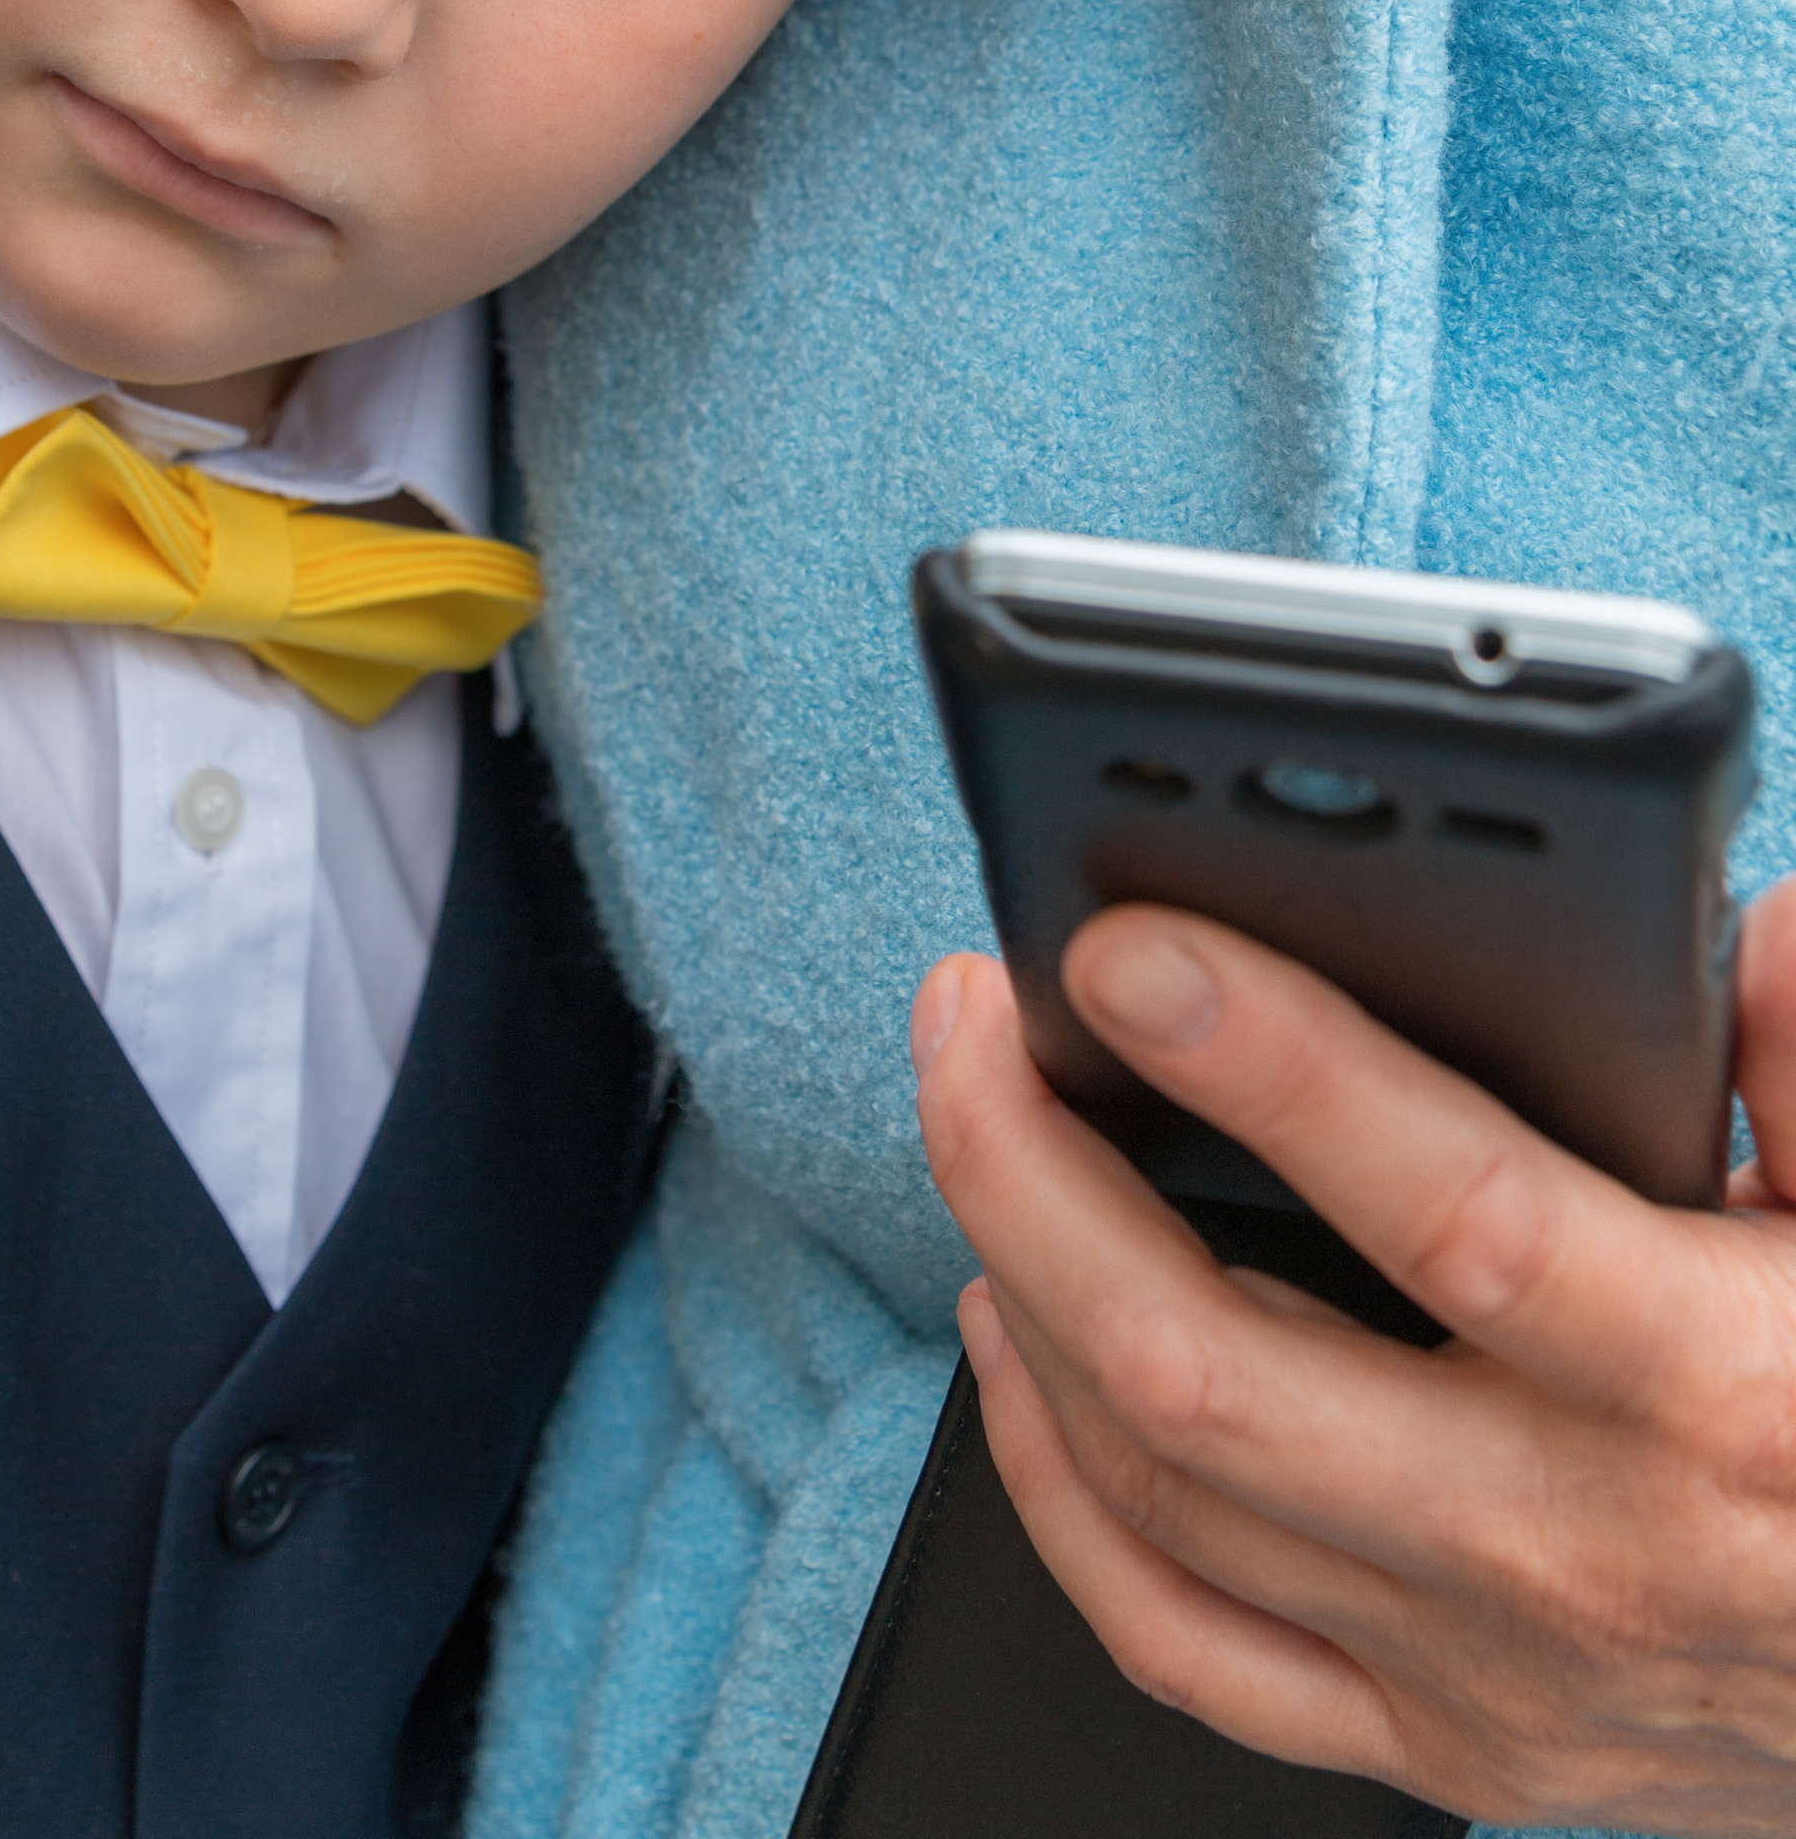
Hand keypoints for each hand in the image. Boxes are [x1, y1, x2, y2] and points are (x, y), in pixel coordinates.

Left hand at [910, 875, 1795, 1831]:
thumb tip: (1746, 937)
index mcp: (1709, 1390)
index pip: (1452, 1214)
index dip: (1277, 1068)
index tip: (1132, 948)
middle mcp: (1570, 1550)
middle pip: (1207, 1366)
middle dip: (1034, 1165)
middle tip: (969, 1007)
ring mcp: (1482, 1672)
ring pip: (1157, 1488)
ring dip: (1017, 1283)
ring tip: (978, 1115)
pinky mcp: (1437, 1750)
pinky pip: (1176, 1641)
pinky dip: (1054, 1487)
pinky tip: (1013, 1345)